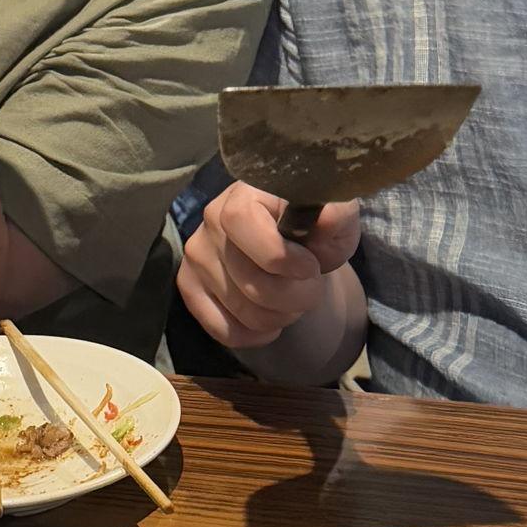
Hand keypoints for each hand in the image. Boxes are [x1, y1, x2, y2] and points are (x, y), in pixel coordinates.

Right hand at [179, 183, 360, 348]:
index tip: (310, 267)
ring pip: (241, 309)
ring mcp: (198, 254)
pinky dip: (253, 335)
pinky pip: (221, 328)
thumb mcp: (336, 215)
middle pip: (248, 279)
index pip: (240, 220)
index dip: (278, 254)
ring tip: (292, 301)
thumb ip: (335, 214)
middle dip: (294, 297)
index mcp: (245, 192)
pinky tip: (270, 322)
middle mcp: (211, 218)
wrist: (294, 242)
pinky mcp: (190, 284)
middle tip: (312, 290)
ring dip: (279, 317)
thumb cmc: (314, 225)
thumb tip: (327, 214)